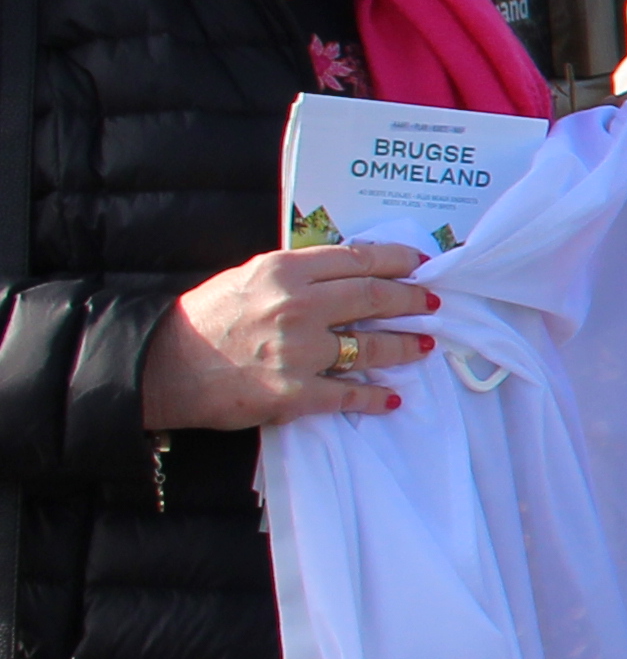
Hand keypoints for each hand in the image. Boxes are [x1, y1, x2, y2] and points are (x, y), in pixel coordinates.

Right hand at [143, 242, 433, 429]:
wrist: (161, 367)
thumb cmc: (205, 318)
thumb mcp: (250, 276)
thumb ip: (299, 273)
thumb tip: (351, 268)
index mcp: (284, 271)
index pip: (357, 260)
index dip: (397, 261)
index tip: (421, 264)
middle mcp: (296, 307)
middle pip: (373, 298)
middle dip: (411, 299)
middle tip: (433, 302)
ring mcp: (297, 352)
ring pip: (370, 345)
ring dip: (404, 345)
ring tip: (425, 344)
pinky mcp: (293, 393)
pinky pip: (348, 394)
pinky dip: (374, 398)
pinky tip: (391, 397)